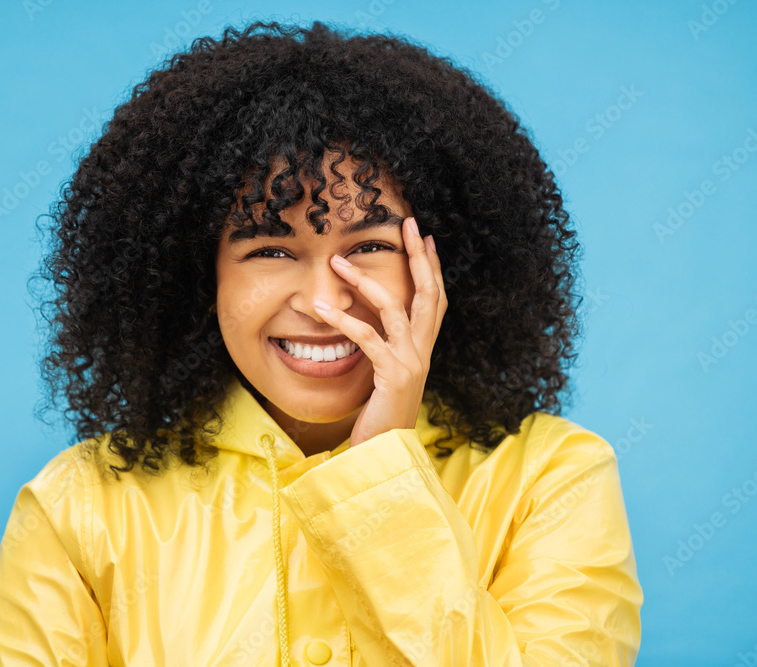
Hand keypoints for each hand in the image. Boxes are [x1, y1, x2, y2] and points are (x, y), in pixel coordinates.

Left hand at [312, 216, 447, 446]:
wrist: (386, 457)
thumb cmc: (381, 420)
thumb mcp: (387, 378)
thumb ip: (387, 352)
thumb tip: (372, 328)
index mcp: (423, 351)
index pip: (435, 300)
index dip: (433, 267)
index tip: (425, 237)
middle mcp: (423, 352)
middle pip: (428, 292)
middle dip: (418, 255)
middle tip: (408, 223)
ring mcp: (411, 362)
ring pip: (394, 306)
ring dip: (364, 279)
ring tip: (337, 260)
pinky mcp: (393, 374)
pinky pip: (367, 337)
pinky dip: (343, 319)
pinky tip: (321, 308)